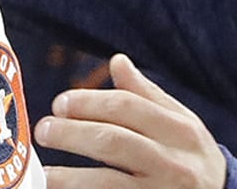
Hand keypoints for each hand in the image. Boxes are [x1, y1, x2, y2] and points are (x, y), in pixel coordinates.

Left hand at [37, 54, 226, 187]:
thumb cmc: (192, 158)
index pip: (126, 107)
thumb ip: (147, 96)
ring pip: (108, 183)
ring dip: (69, 177)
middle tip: (43, 131)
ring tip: (44, 173)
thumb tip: (117, 60)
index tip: (59, 104)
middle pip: (113, 142)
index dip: (87, 102)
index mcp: (180, 131)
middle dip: (71, 134)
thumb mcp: (181, 124)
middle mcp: (174, 163)